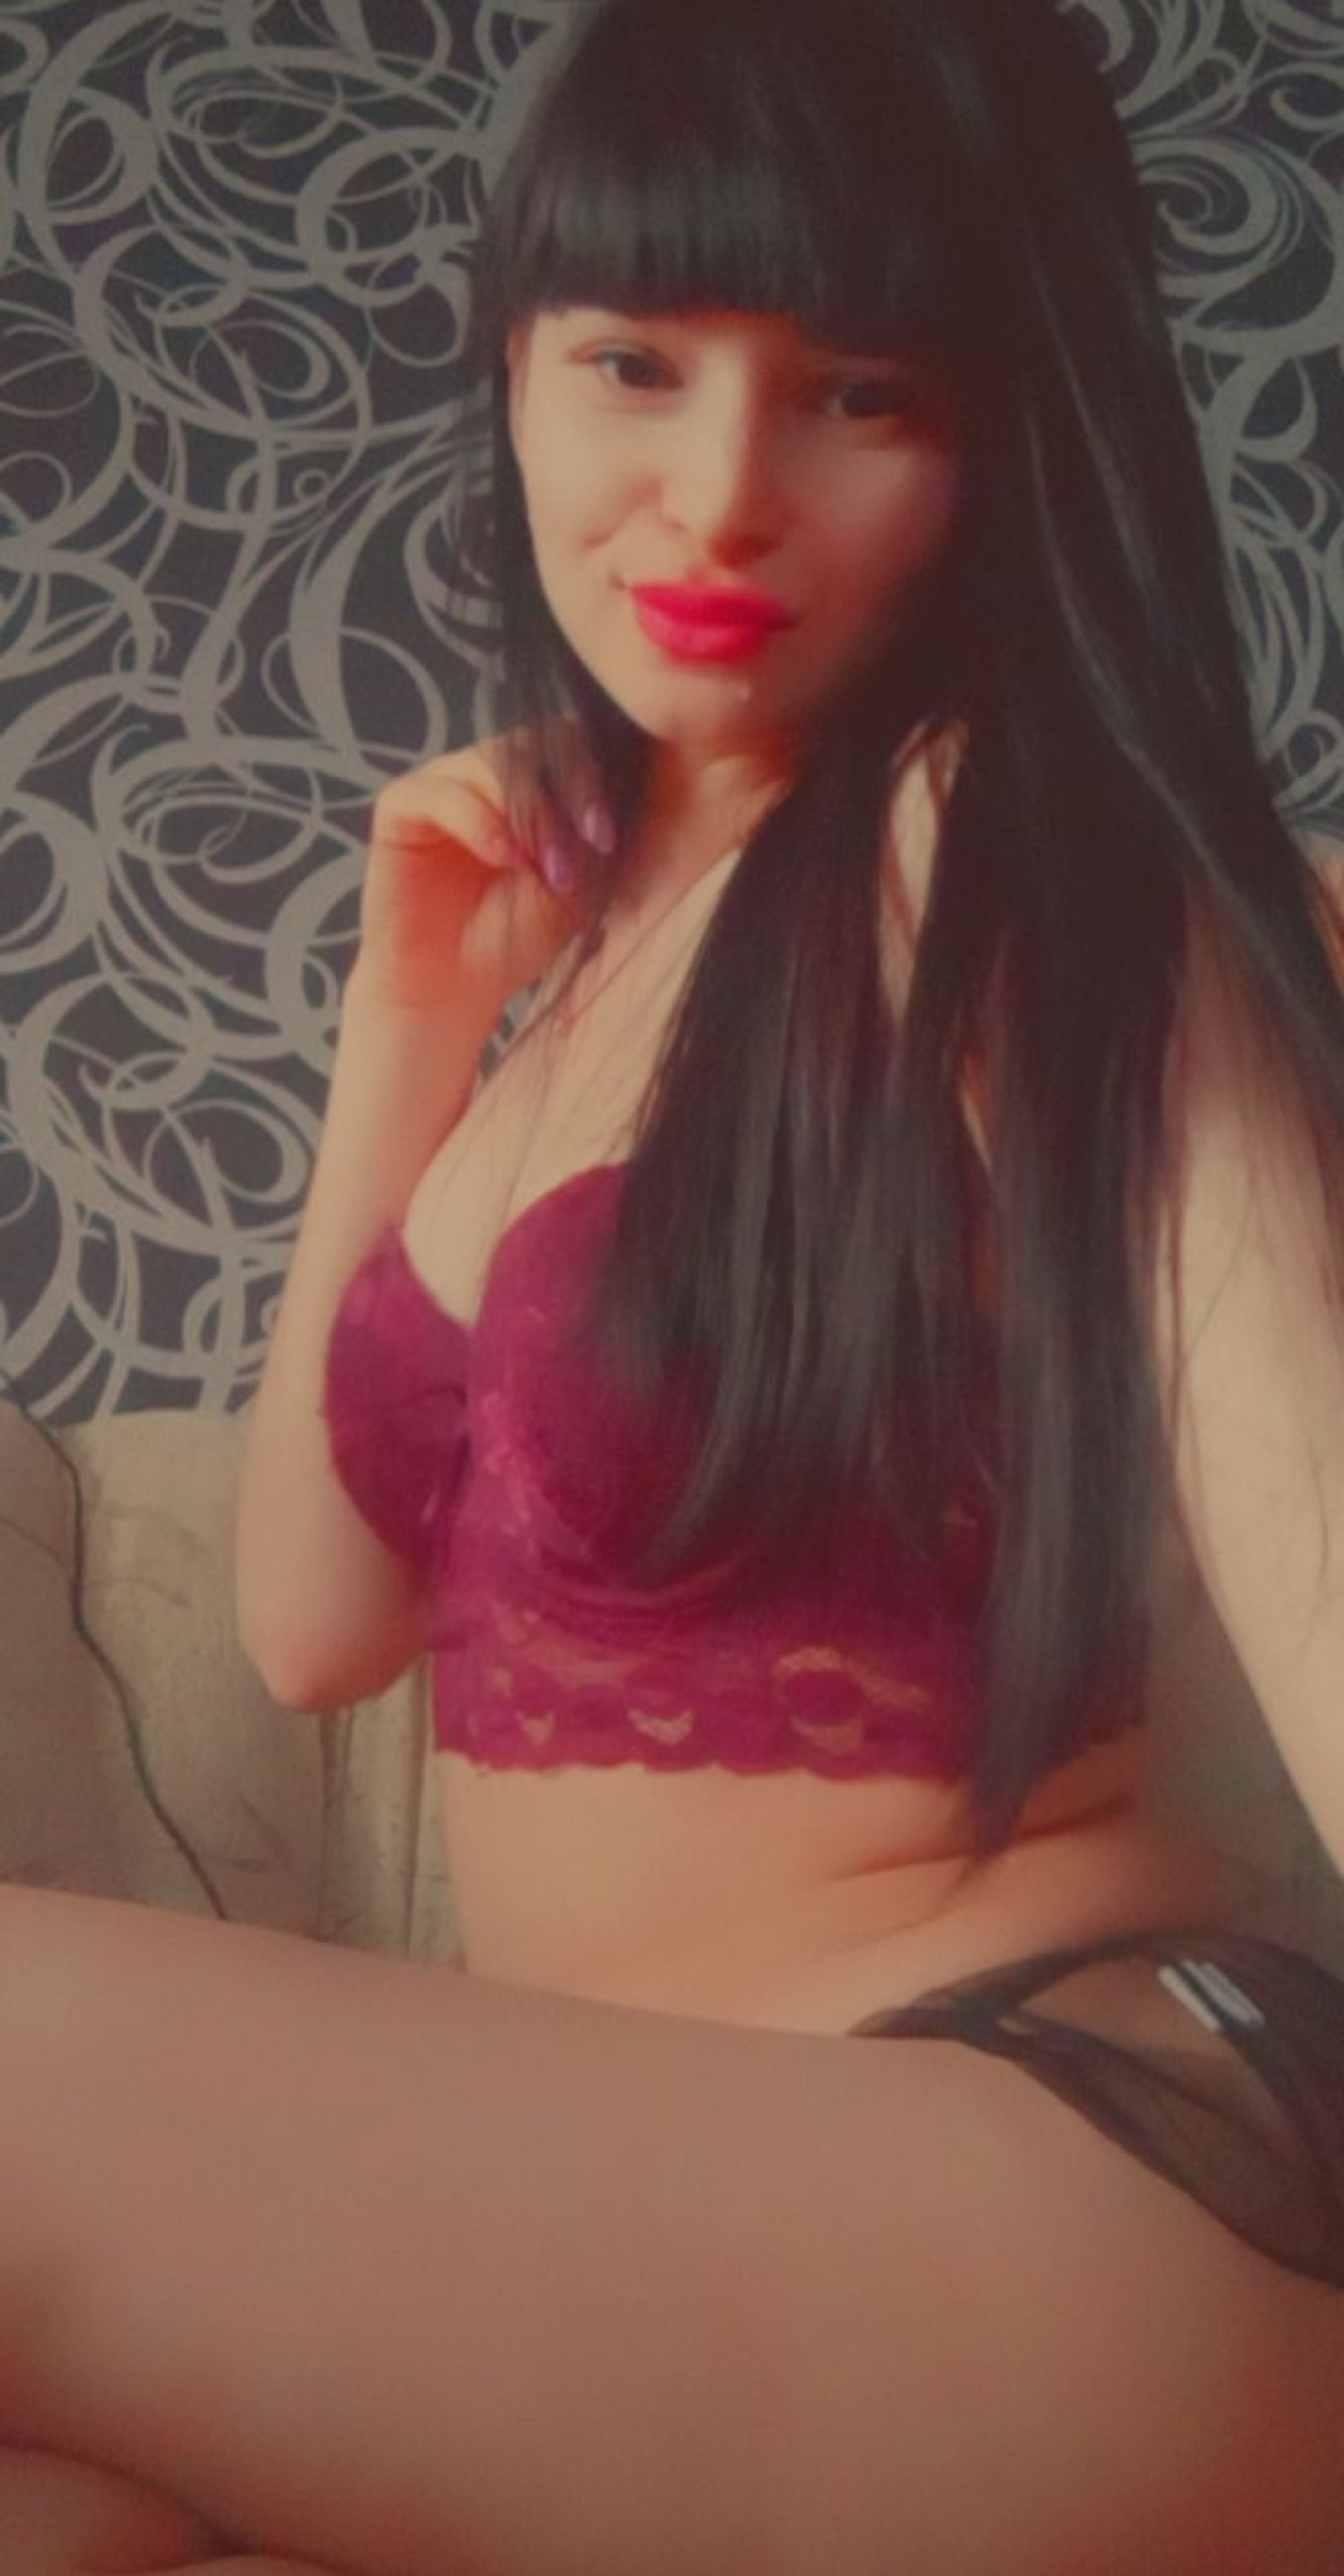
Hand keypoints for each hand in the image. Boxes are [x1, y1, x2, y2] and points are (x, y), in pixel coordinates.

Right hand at [347, 732, 601, 1020]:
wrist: (452, 991)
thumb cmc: (513, 941)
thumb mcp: (571, 890)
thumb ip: (587, 842)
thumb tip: (612, 801)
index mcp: (533, 785)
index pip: (570, 744)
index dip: (594, 779)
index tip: (608, 835)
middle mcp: (488, 776)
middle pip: (536, 743)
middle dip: (571, 790)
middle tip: (591, 842)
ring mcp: (445, 785)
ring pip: (493, 761)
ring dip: (530, 812)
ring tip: (545, 868)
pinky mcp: (401, 807)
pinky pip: (442, 793)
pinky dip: (479, 821)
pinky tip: (504, 857)